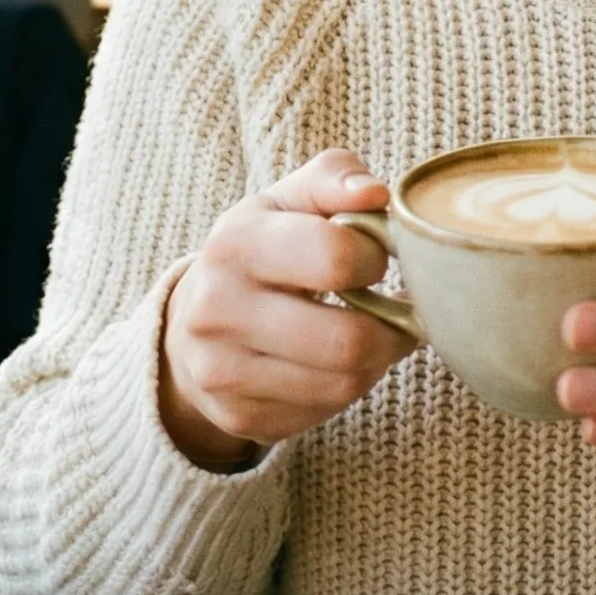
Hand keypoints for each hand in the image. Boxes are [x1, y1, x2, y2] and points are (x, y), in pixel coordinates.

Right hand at [159, 150, 413, 469]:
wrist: (192, 320)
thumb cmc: (261, 248)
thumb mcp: (288, 200)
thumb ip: (336, 178)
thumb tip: (376, 193)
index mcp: (235, 244)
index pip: (335, 258)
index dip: (376, 258)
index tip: (379, 258)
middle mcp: (218, 312)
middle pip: (348, 341)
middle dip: (393, 327)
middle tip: (402, 310)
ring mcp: (223, 372)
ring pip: (344, 383)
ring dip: (378, 359)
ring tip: (378, 333)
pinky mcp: (238, 416)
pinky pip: (325, 412)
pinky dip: (348, 387)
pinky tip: (340, 361)